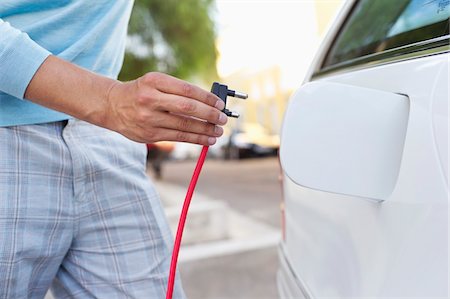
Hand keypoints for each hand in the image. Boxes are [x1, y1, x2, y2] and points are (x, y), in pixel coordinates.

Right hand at [104, 72, 226, 145]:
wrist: (112, 105)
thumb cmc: (141, 92)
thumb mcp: (155, 82)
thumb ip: (178, 90)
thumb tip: (209, 104)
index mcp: (154, 81)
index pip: (187, 90)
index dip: (207, 98)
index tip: (220, 104)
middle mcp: (150, 99)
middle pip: (188, 108)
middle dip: (210, 114)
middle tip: (223, 118)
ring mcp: (149, 118)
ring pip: (184, 126)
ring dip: (206, 130)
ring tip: (218, 131)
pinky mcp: (150, 134)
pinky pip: (178, 137)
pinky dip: (196, 139)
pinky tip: (207, 140)